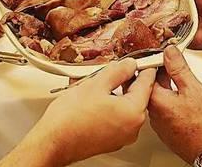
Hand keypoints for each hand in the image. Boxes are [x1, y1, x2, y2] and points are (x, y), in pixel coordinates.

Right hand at [8, 59, 155, 166]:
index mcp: (133, 112)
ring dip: (115, 93)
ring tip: (96, 85)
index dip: (144, 67)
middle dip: (126, 80)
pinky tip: (94, 100)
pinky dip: (109, 107)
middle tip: (113, 69)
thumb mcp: (96, 83)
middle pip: (137, 96)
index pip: (147, 84)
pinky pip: (117, 118)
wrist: (53, 142)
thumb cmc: (71, 117)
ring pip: (125, 107)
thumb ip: (118, 71)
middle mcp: (132, 127)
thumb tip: (129, 65)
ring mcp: (122, 136)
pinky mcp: (111, 141)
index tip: (142, 59)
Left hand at [148, 47, 201, 163]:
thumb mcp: (193, 88)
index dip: (158, 62)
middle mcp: (153, 115)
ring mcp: (161, 125)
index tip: (169, 57)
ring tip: (195, 90)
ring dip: (178, 91)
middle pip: (156, 86)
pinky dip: (180, 104)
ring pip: (165, 99)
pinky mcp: (169, 133)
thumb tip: (169, 52)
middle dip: (171, 77)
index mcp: (155, 101)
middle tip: (185, 73)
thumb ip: (179, 67)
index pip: (147, 74)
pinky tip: (194, 104)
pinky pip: (170, 112)